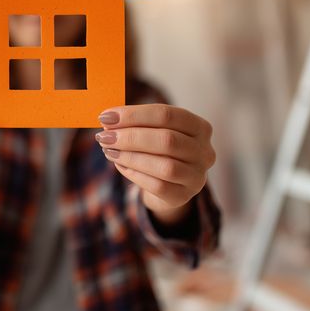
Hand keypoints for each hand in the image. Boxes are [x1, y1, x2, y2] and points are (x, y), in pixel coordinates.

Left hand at [96, 104, 214, 225]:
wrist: (167, 184)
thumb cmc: (157, 150)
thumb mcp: (152, 131)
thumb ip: (135, 123)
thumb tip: (108, 119)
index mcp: (199, 127)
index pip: (167, 114)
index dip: (134, 114)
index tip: (107, 116)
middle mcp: (204, 151)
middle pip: (167, 140)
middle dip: (131, 136)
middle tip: (105, 136)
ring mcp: (197, 176)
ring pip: (164, 166)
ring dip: (131, 156)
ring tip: (109, 150)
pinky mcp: (183, 196)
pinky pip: (157, 186)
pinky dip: (135, 174)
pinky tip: (120, 165)